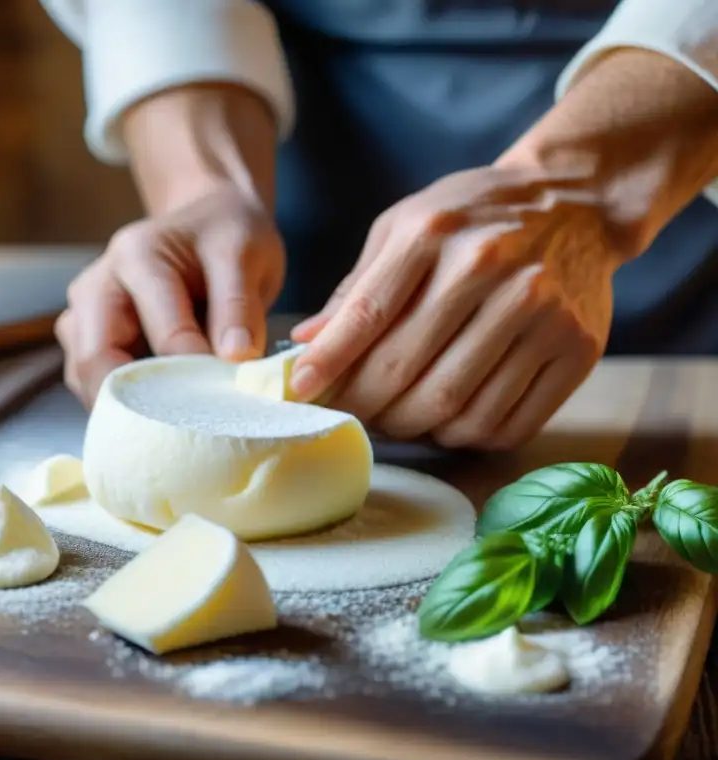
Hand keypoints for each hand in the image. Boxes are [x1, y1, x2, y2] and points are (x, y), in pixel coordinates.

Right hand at [56, 185, 285, 406]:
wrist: (209, 220)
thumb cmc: (227, 235)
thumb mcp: (246, 255)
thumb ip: (239, 307)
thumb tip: (234, 360)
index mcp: (137, 256)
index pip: (159, 330)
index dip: (194, 372)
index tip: (227, 398)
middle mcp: (98, 284)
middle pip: (96, 359)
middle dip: (139, 401)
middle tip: (184, 429)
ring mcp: (85, 313)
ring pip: (84, 376)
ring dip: (124, 406)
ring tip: (171, 424)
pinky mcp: (86, 338)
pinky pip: (91, 381)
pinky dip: (120, 403)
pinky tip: (156, 412)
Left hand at [289, 165, 623, 449]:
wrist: (579, 201)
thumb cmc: (474, 215)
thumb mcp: (406, 225)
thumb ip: (357, 286)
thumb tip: (305, 343)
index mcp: (434, 232)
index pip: (368, 314)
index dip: (328, 363)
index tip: (301, 391)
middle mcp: (489, 268)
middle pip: (406, 371)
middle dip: (366, 405)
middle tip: (352, 413)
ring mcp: (540, 311)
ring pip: (455, 407)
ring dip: (413, 428)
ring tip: (398, 419)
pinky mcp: (576, 348)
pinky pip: (508, 423)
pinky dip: (467, 437)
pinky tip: (450, 422)